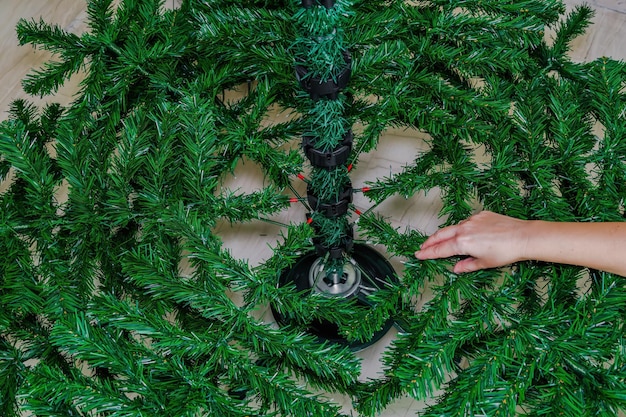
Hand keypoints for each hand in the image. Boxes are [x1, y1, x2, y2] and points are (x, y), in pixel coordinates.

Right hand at [414, 211, 529, 272]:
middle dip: (430, 241)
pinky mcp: (482, 215)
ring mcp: (472, 220)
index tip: (418, 255)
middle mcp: (464, 229)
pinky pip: (467, 222)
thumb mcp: (484, 263)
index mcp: (462, 243)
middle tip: (422, 247)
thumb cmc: (506, 252)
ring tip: (440, 240)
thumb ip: (467, 265)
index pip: (440, 249)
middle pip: (441, 235)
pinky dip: (461, 228)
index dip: (428, 253)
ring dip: (445, 234)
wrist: (523, 236)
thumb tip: (456, 268)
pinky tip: (464, 233)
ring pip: (454, 227)